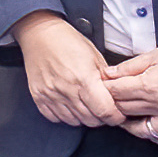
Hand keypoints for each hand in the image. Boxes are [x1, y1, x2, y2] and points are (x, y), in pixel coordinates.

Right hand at [12, 12, 118, 130]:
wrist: (40, 34)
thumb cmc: (67, 41)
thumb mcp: (95, 56)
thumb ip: (107, 79)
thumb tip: (117, 97)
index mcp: (84, 78)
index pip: (105, 111)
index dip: (116, 117)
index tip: (118, 115)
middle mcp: (66, 89)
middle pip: (91, 120)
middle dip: (101, 117)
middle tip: (103, 108)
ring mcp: (51, 95)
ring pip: (74, 122)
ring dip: (84, 117)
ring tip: (86, 104)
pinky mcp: (39, 97)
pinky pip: (56, 118)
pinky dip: (66, 116)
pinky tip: (70, 104)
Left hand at [106, 44, 157, 150]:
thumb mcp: (157, 55)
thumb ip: (130, 66)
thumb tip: (109, 73)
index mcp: (150, 86)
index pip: (115, 92)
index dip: (105, 89)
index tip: (102, 87)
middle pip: (125, 110)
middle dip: (114, 104)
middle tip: (112, 100)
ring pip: (142, 131)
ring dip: (131, 124)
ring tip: (128, 116)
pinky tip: (153, 129)